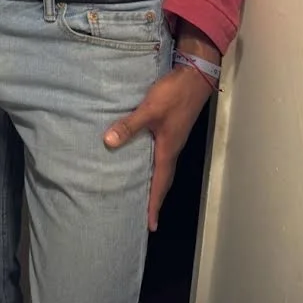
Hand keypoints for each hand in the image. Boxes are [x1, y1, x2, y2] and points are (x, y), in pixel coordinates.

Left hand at [103, 65, 213, 231]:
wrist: (195, 76)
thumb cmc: (174, 95)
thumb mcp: (149, 109)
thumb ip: (129, 126)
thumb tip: (108, 143)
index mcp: (167, 150)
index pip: (160, 184)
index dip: (154, 205)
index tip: (150, 226)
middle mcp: (171, 148)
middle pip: (163, 179)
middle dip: (155, 198)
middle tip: (146, 216)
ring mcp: (172, 138)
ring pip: (162, 167)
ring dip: (154, 181)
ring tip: (142, 193)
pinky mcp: (170, 128)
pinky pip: (160, 154)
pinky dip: (152, 164)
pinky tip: (141, 159)